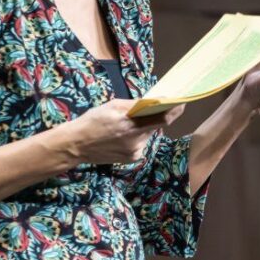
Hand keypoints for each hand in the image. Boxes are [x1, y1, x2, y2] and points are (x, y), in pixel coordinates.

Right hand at [61, 99, 185, 164]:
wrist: (76, 145)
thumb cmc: (93, 121)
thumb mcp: (112, 106)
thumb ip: (134, 105)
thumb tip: (153, 100)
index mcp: (130, 124)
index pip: (162, 118)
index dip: (175, 110)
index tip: (182, 101)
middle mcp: (135, 140)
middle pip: (156, 125)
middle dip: (158, 116)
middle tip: (158, 107)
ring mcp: (134, 151)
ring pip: (148, 134)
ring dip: (145, 126)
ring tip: (127, 123)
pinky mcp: (132, 158)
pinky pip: (141, 143)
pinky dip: (138, 136)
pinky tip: (123, 135)